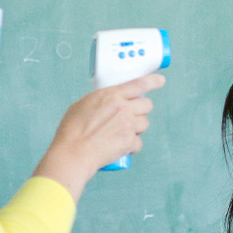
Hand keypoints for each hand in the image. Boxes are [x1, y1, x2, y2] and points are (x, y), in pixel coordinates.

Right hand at [34, 73, 165, 200]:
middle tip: (132, 116)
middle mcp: (123, 108)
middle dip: (142, 110)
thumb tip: (107, 102)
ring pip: (144, 123)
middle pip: (147, 105)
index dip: (153, 81)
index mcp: (111, 95)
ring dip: (137, 128)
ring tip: (123, 133)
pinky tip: (122, 148)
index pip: (139, 84)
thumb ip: (100, 101)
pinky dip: (132, 147)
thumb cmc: (72, 131)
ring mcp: (128, 125)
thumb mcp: (82, 105)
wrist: (74, 152)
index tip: (160, 80)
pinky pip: (139, 143)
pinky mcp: (129, 142)